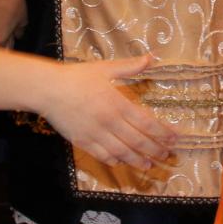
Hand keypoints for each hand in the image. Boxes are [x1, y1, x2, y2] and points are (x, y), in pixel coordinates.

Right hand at [41, 56, 176, 167]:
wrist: (47, 90)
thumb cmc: (76, 77)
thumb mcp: (104, 68)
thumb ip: (129, 67)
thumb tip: (151, 58)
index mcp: (118, 104)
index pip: (147, 122)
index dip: (163, 132)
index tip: (175, 138)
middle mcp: (110, 122)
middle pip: (138, 141)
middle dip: (155, 149)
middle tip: (167, 155)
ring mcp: (96, 134)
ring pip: (122, 152)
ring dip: (138, 160)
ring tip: (149, 165)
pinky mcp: (82, 142)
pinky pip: (102, 155)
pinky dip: (115, 160)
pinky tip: (122, 162)